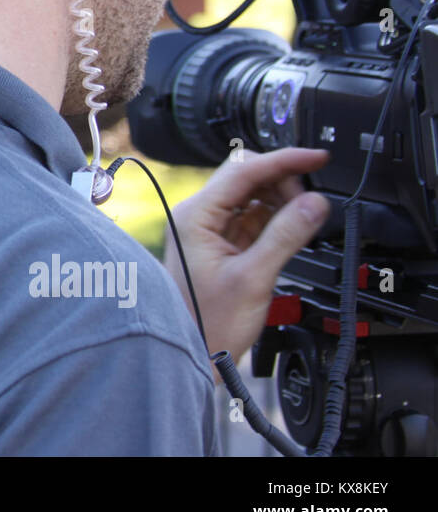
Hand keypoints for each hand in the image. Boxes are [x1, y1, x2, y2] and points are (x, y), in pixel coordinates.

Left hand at [165, 147, 331, 369]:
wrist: (194, 354)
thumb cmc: (208, 322)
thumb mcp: (254, 277)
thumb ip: (286, 235)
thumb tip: (314, 202)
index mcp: (196, 215)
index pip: (244, 170)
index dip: (284, 160)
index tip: (317, 157)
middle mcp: (198, 216)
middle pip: (248, 177)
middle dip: (284, 182)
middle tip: (311, 202)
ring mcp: (209, 229)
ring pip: (252, 196)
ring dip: (281, 200)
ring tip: (302, 220)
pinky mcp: (221, 244)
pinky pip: (253, 217)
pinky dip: (276, 218)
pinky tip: (292, 229)